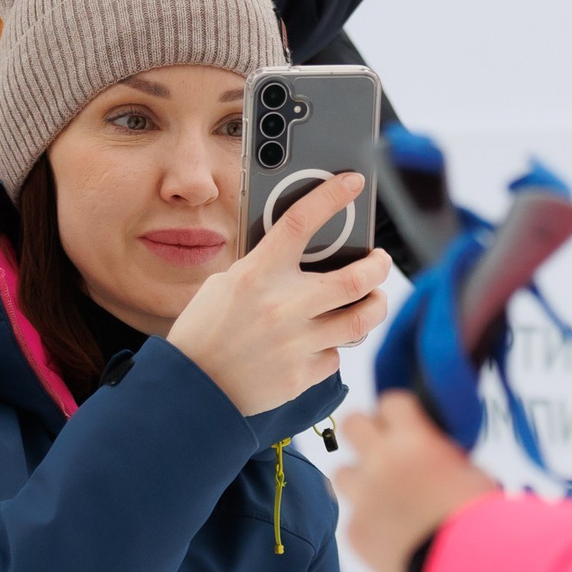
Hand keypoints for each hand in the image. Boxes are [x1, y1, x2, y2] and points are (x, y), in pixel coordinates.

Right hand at [166, 173, 394, 416]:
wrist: (191, 389)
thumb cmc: (204, 331)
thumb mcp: (225, 284)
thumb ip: (265, 268)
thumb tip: (303, 253)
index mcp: (257, 275)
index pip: (301, 222)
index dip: (331, 196)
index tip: (353, 182)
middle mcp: (282, 306)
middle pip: (356, 278)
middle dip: (379, 265)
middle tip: (380, 260)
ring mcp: (295, 342)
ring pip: (362, 319)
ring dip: (376, 304)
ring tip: (374, 297)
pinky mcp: (301, 375)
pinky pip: (335, 355)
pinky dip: (333, 345)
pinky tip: (323, 341)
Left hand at [335, 391, 498, 571]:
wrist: (467, 569)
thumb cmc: (479, 517)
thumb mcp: (471, 471)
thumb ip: (441, 454)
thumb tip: (433, 453)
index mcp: (414, 440)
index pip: (391, 402)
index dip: (399, 412)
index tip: (408, 423)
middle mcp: (381, 462)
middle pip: (352, 423)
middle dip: (367, 432)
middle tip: (385, 449)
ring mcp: (363, 499)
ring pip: (341, 472)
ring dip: (359, 478)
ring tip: (384, 495)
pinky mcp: (356, 533)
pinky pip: (353, 517)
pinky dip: (369, 521)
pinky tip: (391, 534)